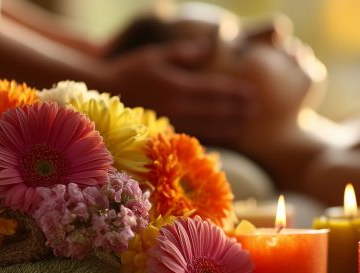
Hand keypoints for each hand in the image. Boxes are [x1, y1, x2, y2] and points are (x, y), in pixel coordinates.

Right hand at [97, 40, 254, 144]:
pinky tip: (222, 139)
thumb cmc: (130, 69)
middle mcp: (176, 106)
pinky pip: (192, 136)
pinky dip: (209, 138)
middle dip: (237, 110)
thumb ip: (183, 53)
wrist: (103, 92)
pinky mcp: (164, 132)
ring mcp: (171, 122)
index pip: (214, 90)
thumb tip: (208, 47)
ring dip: (228, 126)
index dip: (235, 93)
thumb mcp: (156, 55)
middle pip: (214, 110)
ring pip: (206, 126)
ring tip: (245, 125)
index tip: (252, 93)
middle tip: (256, 110)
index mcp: (177, 85)